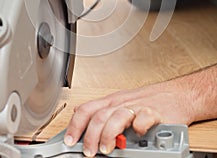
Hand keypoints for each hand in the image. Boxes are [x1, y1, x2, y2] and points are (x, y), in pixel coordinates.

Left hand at [64, 79, 194, 156]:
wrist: (176, 94)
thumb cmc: (149, 99)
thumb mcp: (120, 100)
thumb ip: (101, 109)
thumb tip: (79, 112)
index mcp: (112, 102)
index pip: (87, 110)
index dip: (76, 125)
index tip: (70, 141)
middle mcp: (122, 104)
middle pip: (99, 116)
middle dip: (90, 135)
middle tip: (88, 151)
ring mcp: (138, 108)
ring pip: (117, 116)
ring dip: (109, 134)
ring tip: (106, 149)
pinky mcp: (155, 113)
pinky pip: (144, 118)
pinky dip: (139, 126)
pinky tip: (137, 133)